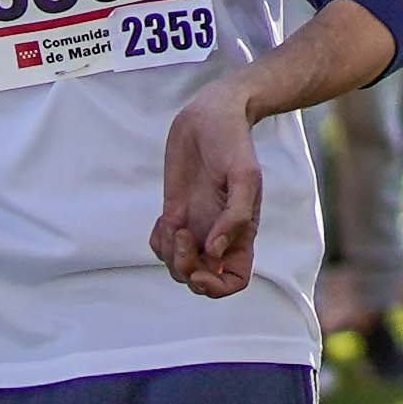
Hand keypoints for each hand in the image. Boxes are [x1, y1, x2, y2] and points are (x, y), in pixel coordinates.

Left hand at [150, 78, 268, 294]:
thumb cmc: (234, 143)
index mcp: (242, 232)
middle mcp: (218, 234)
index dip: (217, 287)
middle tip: (180, 237)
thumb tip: (214, 252)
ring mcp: (195, 224)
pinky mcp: (175, 212)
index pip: (235, 280)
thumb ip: (235, 217)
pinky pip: (162, 244)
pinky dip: (157, 240)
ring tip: (172, 224)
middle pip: (201, 278)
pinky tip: (164, 218)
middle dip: (186, 270)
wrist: (212, 116)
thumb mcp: (245, 177)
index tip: (201, 270)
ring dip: (169, 255)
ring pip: (178, 264)